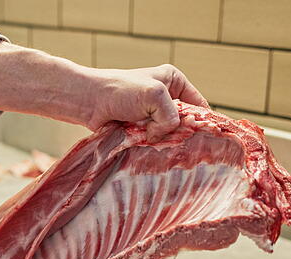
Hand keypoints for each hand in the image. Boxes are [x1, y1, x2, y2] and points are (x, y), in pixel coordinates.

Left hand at [85, 64, 208, 139]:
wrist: (88, 102)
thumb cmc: (120, 91)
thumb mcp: (155, 96)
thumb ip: (170, 116)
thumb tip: (162, 136)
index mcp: (174, 82)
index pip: (199, 106)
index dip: (202, 123)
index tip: (202, 139)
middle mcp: (165, 98)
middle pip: (184, 124)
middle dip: (179, 134)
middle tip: (172, 141)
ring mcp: (152, 115)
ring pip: (168, 136)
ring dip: (162, 141)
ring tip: (152, 141)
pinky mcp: (140, 129)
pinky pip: (153, 142)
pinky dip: (150, 146)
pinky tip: (145, 146)